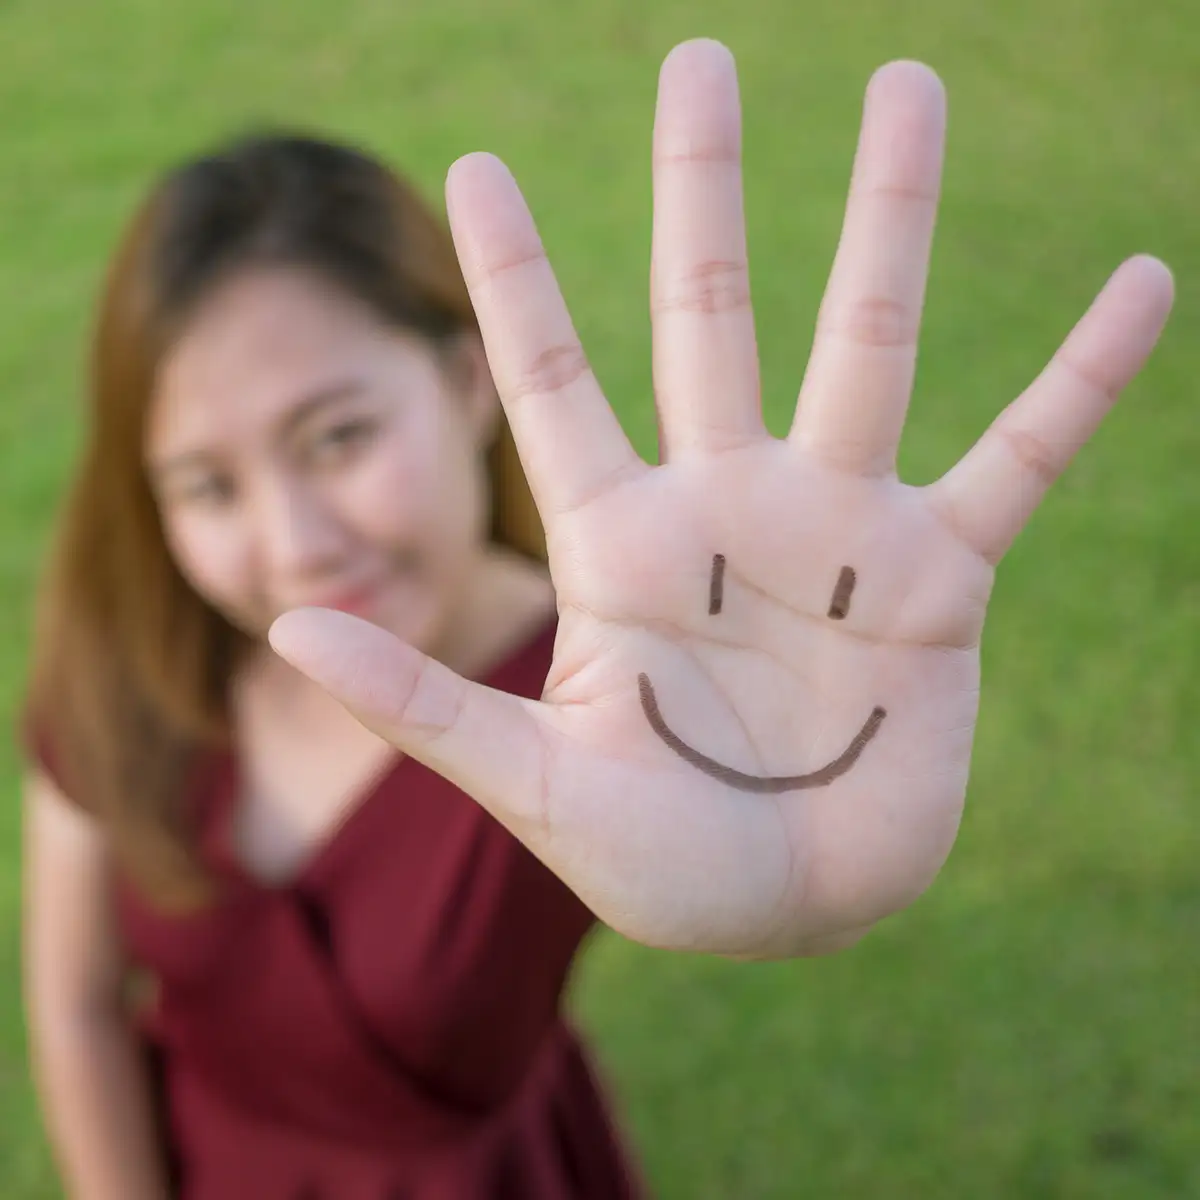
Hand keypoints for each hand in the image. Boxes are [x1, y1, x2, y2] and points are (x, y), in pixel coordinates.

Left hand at [269, 40, 1172, 957]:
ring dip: (887, 219)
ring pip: (866, 346)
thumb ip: (423, 707)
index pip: (552, 386)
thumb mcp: (534, 784)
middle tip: (699, 58)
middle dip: (700, 194)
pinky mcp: (938, 580)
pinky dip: (1082, 382)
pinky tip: (1147, 285)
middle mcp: (728, 508)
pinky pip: (1021, 458)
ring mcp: (838, 532)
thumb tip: (287, 627)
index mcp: (621, 546)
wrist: (788, 910)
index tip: (470, 166)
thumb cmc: (657, 862)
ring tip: (908, 85)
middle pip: (709, 317)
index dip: (511, 280)